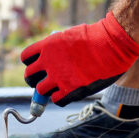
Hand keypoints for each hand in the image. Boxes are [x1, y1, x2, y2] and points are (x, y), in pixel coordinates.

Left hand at [21, 12, 138, 106]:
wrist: (112, 45)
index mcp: (47, 45)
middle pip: (29, 77)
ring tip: (57, 88)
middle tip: (43, 81)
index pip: (26, 58)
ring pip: (40, 91)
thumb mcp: (69, 36)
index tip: (38, 66)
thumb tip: (50, 62)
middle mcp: (48, 62)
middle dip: (34, 80)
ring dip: (47, 91)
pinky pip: (56, 100)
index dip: (31, 63)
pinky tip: (67, 93)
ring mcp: (58, 77)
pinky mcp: (69, 90)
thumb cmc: (96, 38)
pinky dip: (60, 99)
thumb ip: (57, 49)